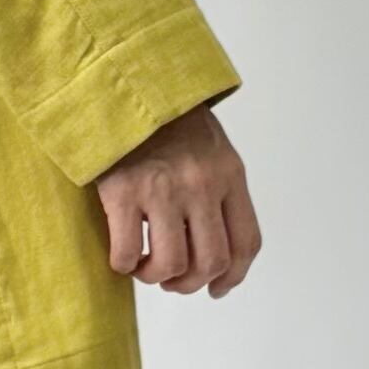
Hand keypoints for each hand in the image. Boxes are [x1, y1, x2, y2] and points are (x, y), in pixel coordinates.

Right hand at [93, 104, 259, 296]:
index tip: (216, 288)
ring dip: (157, 277)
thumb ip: (217, 186)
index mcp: (229, 172)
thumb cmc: (164, 115)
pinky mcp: (122, 190)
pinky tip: (122, 255)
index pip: (246, 242)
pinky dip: (125, 264)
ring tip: (145, 268)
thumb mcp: (209, 144)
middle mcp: (201, 184)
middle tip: (172, 279)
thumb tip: (211, 242)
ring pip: (171, 264)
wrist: (123, 80)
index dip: (233, 276)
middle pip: (211, 261)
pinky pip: (128, 251)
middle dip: (191, 282)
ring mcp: (162, 188)